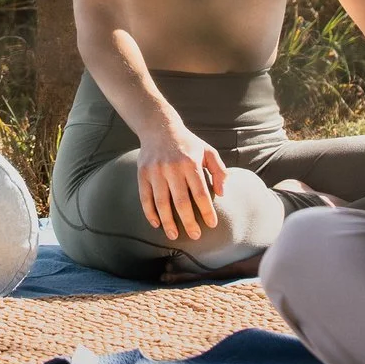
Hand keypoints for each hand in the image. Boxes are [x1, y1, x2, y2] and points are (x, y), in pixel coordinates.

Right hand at [138, 127, 227, 241]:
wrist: (159, 127)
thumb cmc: (188, 144)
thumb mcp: (208, 151)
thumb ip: (219, 170)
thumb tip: (222, 193)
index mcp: (190, 163)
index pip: (200, 193)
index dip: (207, 211)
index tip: (212, 225)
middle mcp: (172, 168)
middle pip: (181, 202)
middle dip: (189, 222)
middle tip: (195, 236)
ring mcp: (155, 171)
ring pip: (161, 203)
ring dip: (168, 222)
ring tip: (174, 235)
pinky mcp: (142, 173)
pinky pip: (145, 197)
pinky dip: (150, 213)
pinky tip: (156, 224)